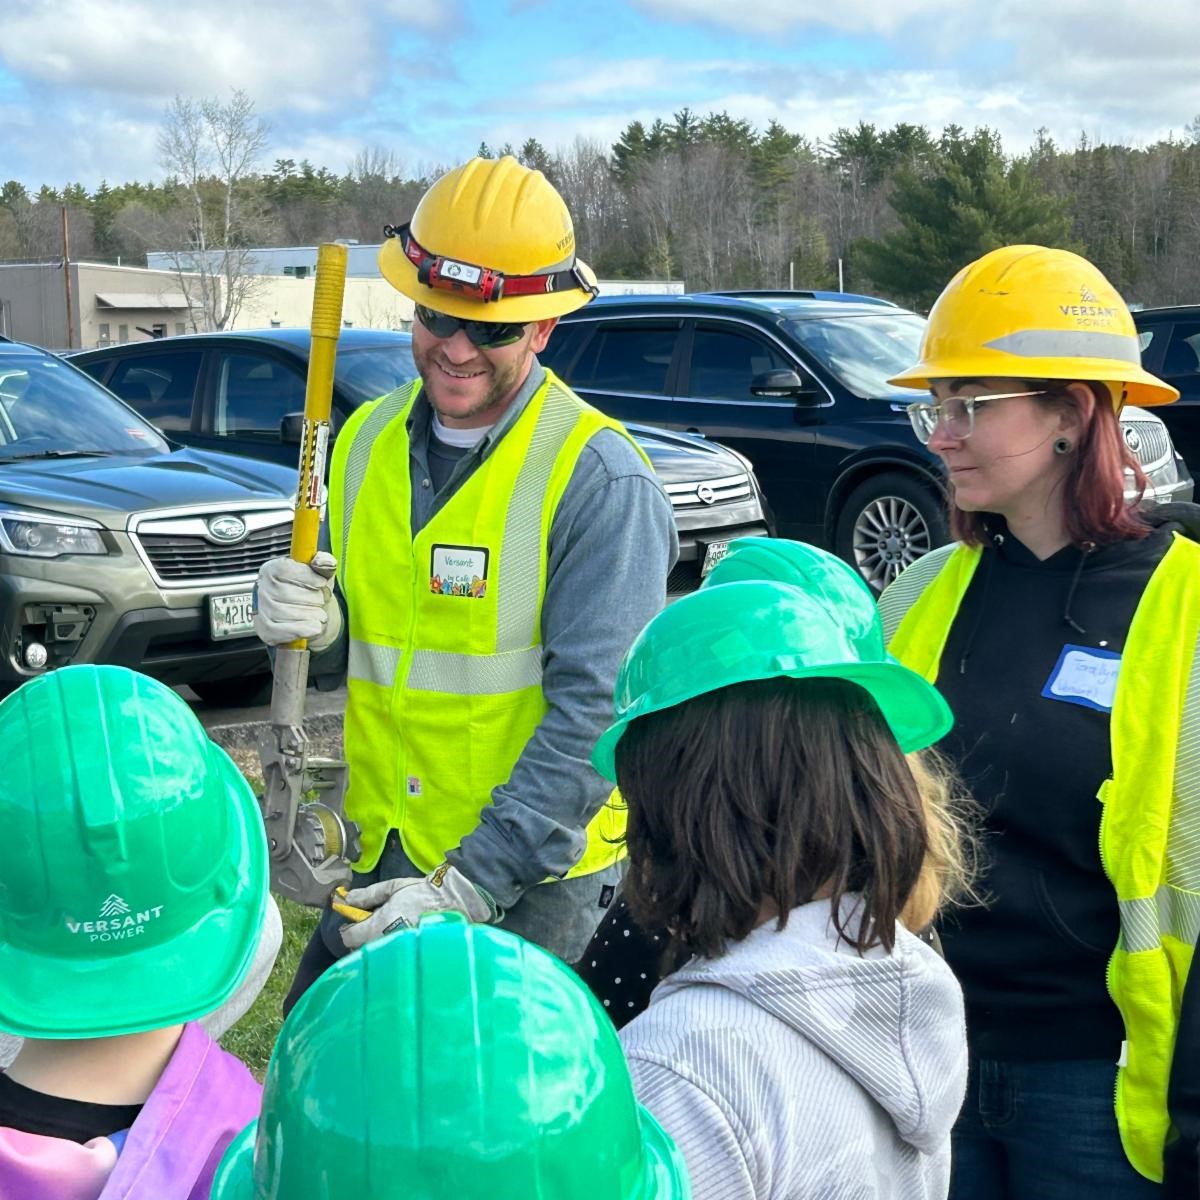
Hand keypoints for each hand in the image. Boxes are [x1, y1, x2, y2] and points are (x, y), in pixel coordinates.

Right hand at [253, 552, 340, 648]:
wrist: (308, 615)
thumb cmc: (311, 591)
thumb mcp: (321, 573)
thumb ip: (325, 563)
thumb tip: (322, 560)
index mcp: (272, 569)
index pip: (286, 570)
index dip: (308, 577)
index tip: (320, 582)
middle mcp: (262, 589)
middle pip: (290, 594)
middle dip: (314, 598)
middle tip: (318, 600)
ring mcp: (262, 611)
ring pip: (291, 614)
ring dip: (313, 615)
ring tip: (316, 612)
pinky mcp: (266, 631)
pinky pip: (288, 631)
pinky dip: (306, 630)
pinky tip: (313, 626)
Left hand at [339, 863, 497, 950]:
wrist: (451, 903)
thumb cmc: (421, 893)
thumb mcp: (393, 888)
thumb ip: (368, 895)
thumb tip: (346, 899)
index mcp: (378, 924)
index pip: (348, 937)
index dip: (348, 928)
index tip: (356, 921)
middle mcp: (383, 943)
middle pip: (359, 950)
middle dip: (360, 939)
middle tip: (372, 926)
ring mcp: (396, 952)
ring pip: (374, 955)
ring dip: (374, 946)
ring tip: (386, 934)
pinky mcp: (408, 956)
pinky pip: (389, 958)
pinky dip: (388, 952)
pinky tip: (398, 942)